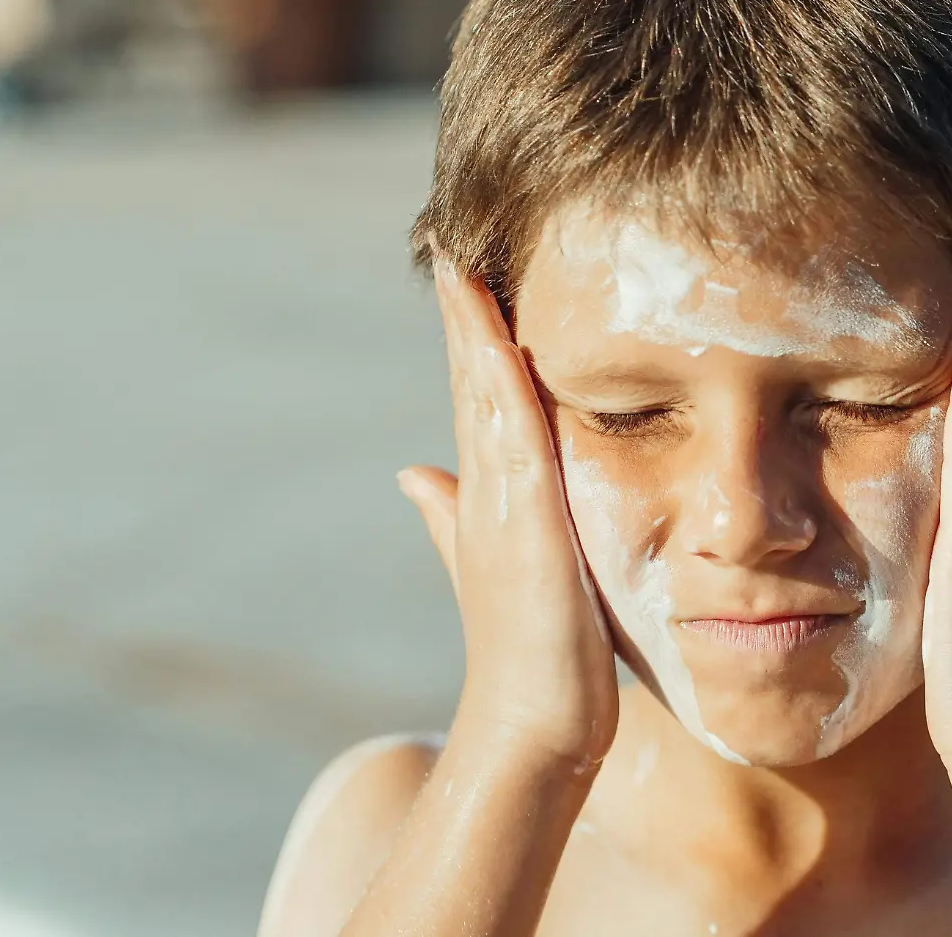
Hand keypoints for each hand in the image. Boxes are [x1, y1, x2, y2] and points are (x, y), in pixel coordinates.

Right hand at [395, 264, 618, 768]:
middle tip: (447, 230)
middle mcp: (486, 484)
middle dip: (460, 305)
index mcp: (492, 490)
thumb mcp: (498, 567)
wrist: (534, 721)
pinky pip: (506, 423)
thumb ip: (456, 518)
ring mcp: (497, 495)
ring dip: (467, 322)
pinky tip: (491, 323)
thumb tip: (415, 475)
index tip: (462, 265)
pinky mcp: (519, 512)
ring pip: (478, 388)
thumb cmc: (535, 653)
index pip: (478, 391)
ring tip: (456, 252)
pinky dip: (494, 371)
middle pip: (469, 375)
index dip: (469, 330)